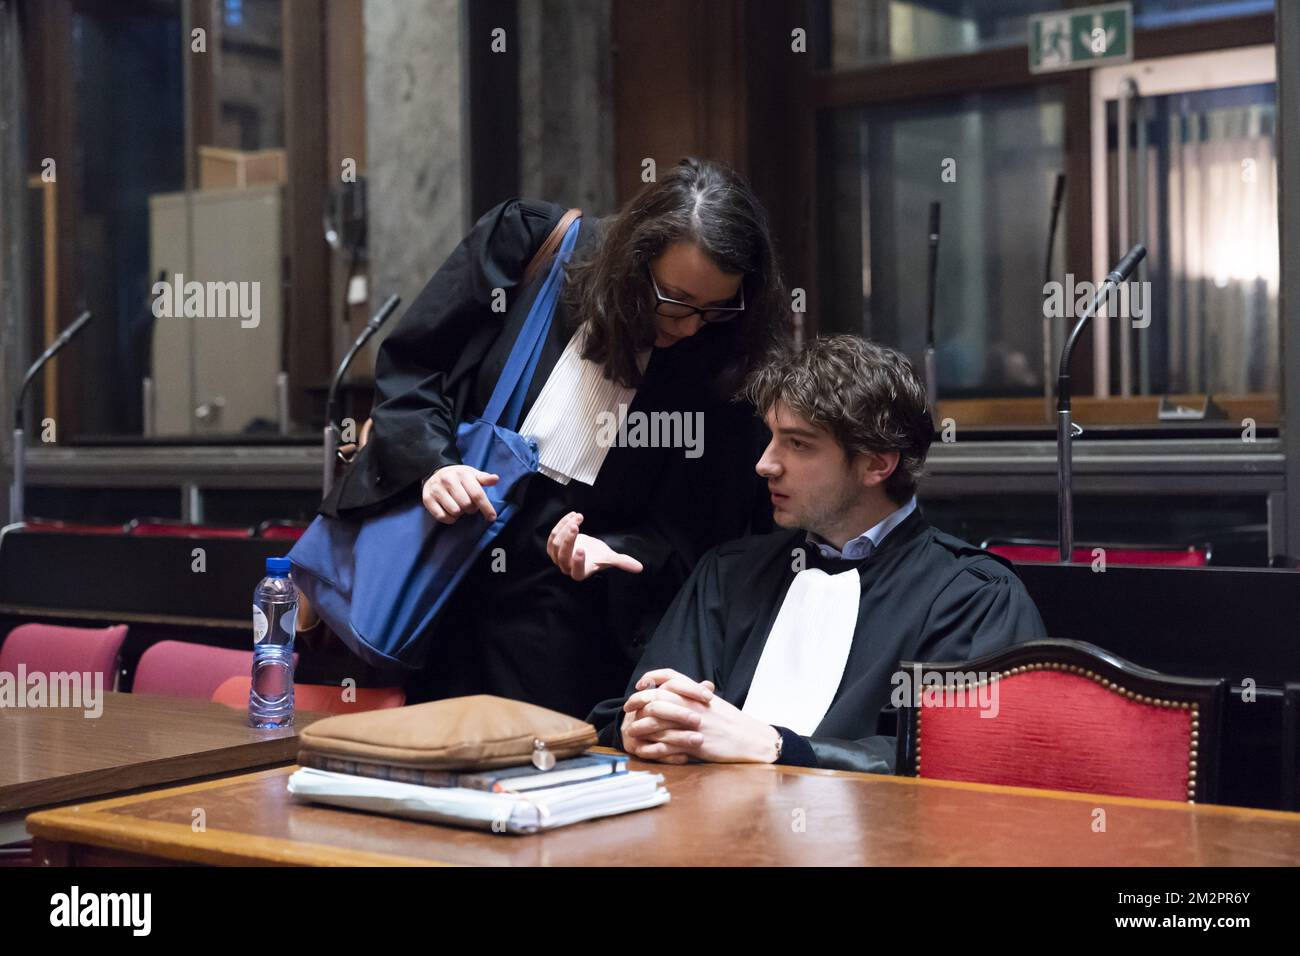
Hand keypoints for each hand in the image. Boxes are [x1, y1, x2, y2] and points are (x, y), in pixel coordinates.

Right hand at [422, 466, 498, 524]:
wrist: (435, 472)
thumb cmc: (458, 476)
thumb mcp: (472, 474)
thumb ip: (484, 478)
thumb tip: (495, 479)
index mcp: (462, 474)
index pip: (477, 494)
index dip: (486, 507)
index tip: (492, 518)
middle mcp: (448, 480)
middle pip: (466, 505)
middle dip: (471, 509)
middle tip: (469, 505)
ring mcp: (436, 489)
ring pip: (455, 512)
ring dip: (460, 514)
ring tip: (459, 506)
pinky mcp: (427, 499)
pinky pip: (442, 517)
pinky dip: (449, 518)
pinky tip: (451, 512)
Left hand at [547, 511, 643, 580]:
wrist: (587, 550)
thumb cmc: (598, 556)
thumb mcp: (610, 558)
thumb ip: (622, 562)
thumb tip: (640, 567)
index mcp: (580, 573)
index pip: (576, 571)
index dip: (577, 561)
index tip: (581, 548)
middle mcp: (565, 567)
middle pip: (562, 556)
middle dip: (568, 540)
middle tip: (576, 526)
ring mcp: (557, 557)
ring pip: (555, 543)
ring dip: (565, 528)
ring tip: (578, 517)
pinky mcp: (553, 546)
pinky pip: (554, 534)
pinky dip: (562, 523)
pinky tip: (573, 515)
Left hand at [623, 669, 779, 764]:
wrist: (751, 739)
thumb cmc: (733, 722)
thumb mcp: (714, 703)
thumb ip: (696, 696)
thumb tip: (682, 690)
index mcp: (698, 692)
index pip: (671, 676)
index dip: (653, 677)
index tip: (641, 684)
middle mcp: (693, 704)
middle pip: (658, 695)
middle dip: (638, 700)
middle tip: (628, 707)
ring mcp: (692, 723)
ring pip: (657, 719)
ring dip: (640, 724)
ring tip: (631, 729)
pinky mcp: (693, 742)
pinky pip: (666, 742)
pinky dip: (652, 744)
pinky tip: (644, 747)